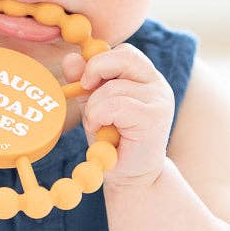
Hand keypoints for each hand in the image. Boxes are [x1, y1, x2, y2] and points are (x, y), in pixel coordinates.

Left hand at [61, 43, 174, 188]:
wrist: (132, 177)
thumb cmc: (114, 142)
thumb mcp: (95, 106)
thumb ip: (85, 82)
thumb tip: (71, 58)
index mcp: (145, 78)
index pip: (124, 53)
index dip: (99, 62)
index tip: (85, 82)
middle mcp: (157, 84)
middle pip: (124, 57)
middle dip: (96, 70)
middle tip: (84, 90)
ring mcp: (159, 100)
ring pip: (113, 87)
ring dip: (95, 107)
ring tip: (99, 125)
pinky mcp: (154, 117)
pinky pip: (116, 105)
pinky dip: (100, 116)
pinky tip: (103, 130)